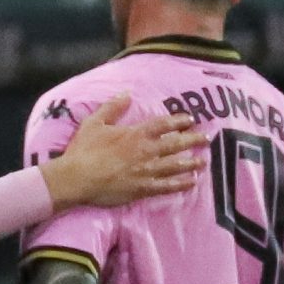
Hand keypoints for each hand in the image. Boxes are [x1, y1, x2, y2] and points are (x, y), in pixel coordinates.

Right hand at [42, 95, 204, 210]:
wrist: (77, 178)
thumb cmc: (84, 150)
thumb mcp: (95, 122)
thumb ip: (112, 107)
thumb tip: (126, 93)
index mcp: (136, 134)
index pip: (163, 124)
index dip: (178, 121)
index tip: (190, 119)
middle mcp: (146, 151)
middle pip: (175, 144)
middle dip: (193, 140)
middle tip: (206, 138)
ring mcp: (146, 171)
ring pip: (175, 166)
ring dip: (191, 163)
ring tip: (203, 161)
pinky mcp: (142, 189)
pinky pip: (166, 187)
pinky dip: (181, 184)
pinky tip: (191, 183)